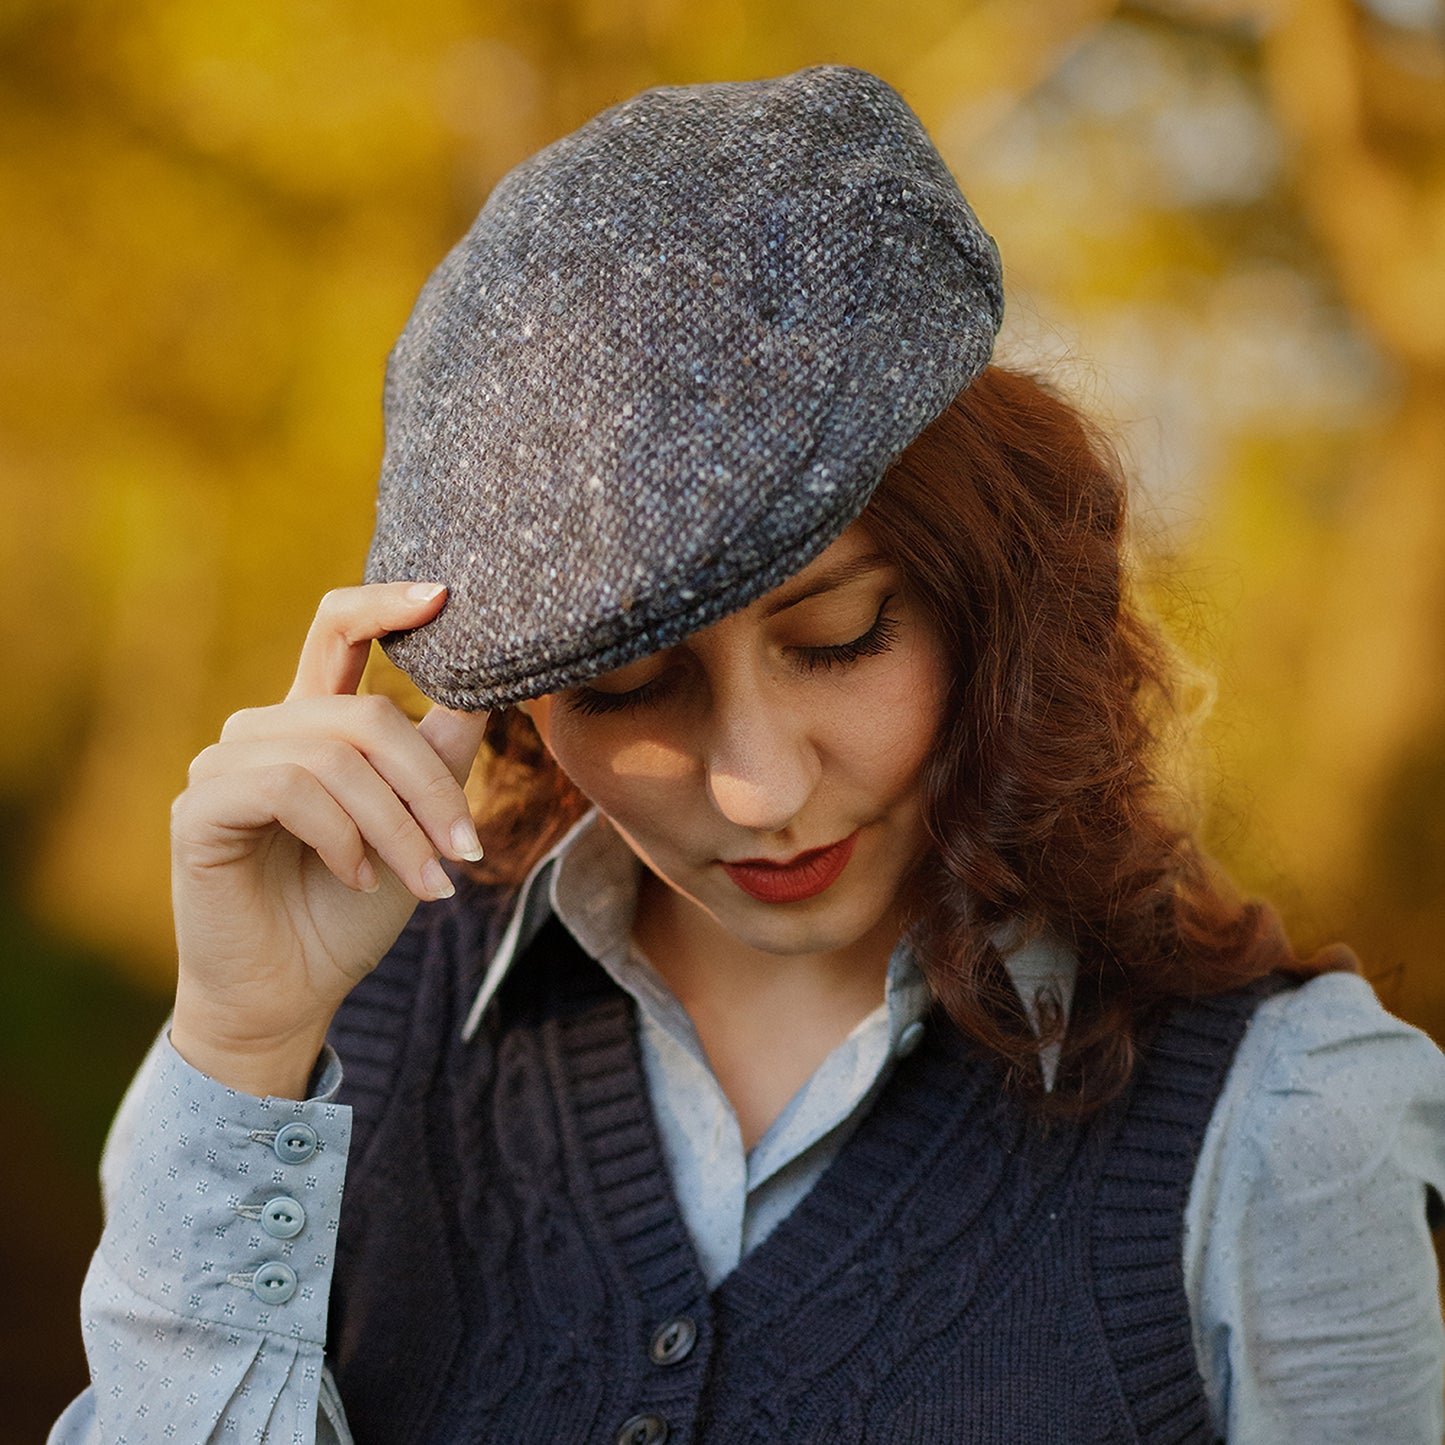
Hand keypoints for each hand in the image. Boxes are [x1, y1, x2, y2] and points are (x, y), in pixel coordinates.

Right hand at [168, 583, 488, 1097]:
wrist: (295, 991)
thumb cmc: (353, 908)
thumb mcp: (417, 824)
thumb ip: (441, 753)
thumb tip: (488, 685)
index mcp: (315, 725)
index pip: (337, 630)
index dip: (385, 603)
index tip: (445, 591)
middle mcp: (265, 731)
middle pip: (366, 714)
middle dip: (431, 785)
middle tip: (466, 849)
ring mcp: (226, 766)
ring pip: (338, 757)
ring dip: (397, 826)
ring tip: (425, 881)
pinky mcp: (201, 807)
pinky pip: (292, 790)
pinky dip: (343, 837)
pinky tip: (357, 876)